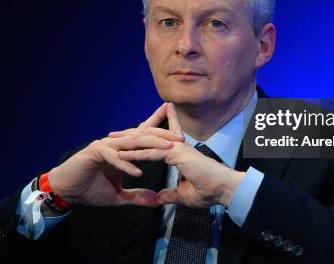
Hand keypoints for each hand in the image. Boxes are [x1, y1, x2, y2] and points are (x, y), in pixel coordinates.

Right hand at [47, 103, 184, 207]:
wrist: (67, 191)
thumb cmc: (90, 190)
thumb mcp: (118, 196)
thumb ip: (137, 196)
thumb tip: (156, 201)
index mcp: (123, 150)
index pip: (146, 140)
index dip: (163, 139)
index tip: (183, 143)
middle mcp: (116, 144)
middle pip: (143, 135)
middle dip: (162, 136)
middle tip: (180, 140)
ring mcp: (105, 145)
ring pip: (130, 142)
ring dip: (148, 145)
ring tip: (166, 150)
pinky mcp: (94, 152)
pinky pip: (113, 157)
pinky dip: (126, 164)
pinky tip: (138, 172)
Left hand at [118, 103, 245, 207]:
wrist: (223, 189)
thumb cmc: (209, 191)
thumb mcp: (183, 195)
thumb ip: (170, 194)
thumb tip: (159, 198)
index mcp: (177, 152)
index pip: (153, 142)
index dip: (139, 140)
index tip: (124, 139)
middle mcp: (175, 146)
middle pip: (146, 137)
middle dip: (127, 135)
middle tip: (110, 134)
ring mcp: (176, 148)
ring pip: (146, 142)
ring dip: (126, 142)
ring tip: (110, 142)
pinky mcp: (176, 154)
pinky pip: (151, 153)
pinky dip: (135, 155)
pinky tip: (121, 156)